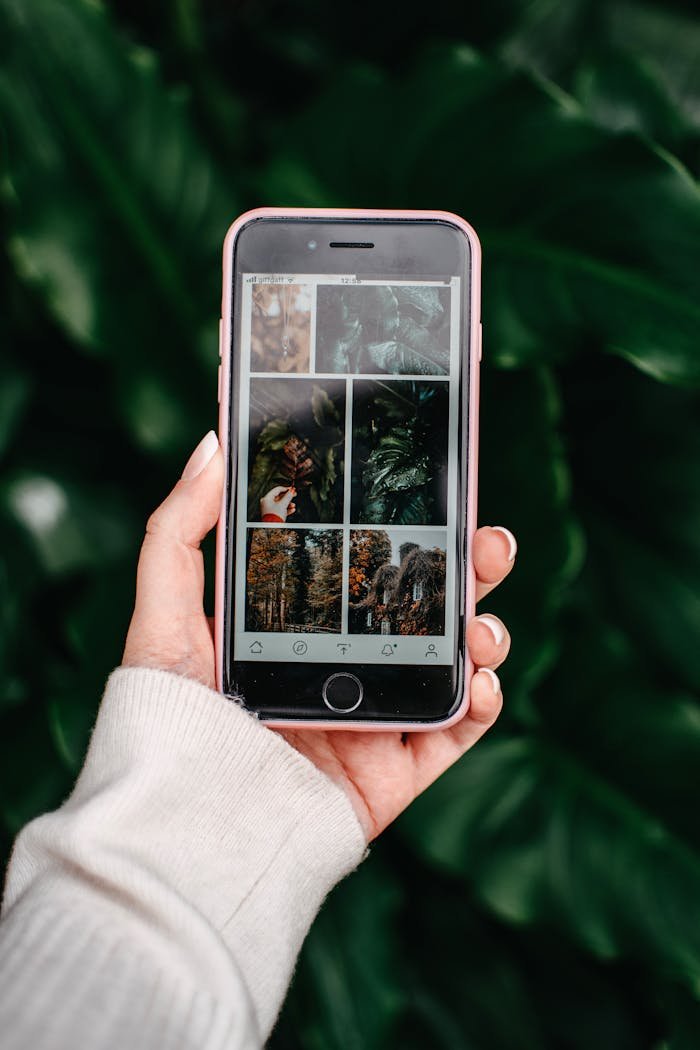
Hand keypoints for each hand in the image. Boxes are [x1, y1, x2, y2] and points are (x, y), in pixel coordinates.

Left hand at [123, 431, 515, 841]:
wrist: (189, 823)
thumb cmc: (170, 719)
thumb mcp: (164, 612)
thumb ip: (181, 528)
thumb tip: (211, 444)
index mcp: (305, 626)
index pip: (371, 565)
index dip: (410, 528)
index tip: (438, 491)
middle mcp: (346, 666)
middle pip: (425, 607)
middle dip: (468, 570)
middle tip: (489, 541)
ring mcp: (375, 717)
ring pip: (452, 661)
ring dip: (485, 631)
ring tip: (483, 621)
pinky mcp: (395, 770)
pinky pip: (456, 733)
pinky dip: (482, 703)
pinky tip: (479, 678)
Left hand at [260, 485, 295, 519]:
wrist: (273, 528)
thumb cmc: (275, 517)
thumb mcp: (283, 504)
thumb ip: (288, 496)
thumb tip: (292, 491)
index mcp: (267, 498)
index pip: (277, 490)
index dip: (286, 488)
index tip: (292, 489)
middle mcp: (267, 503)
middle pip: (279, 496)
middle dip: (288, 497)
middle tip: (294, 494)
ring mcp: (270, 509)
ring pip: (281, 503)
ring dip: (288, 504)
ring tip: (293, 505)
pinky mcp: (273, 514)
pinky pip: (281, 509)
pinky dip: (286, 509)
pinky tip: (292, 509)